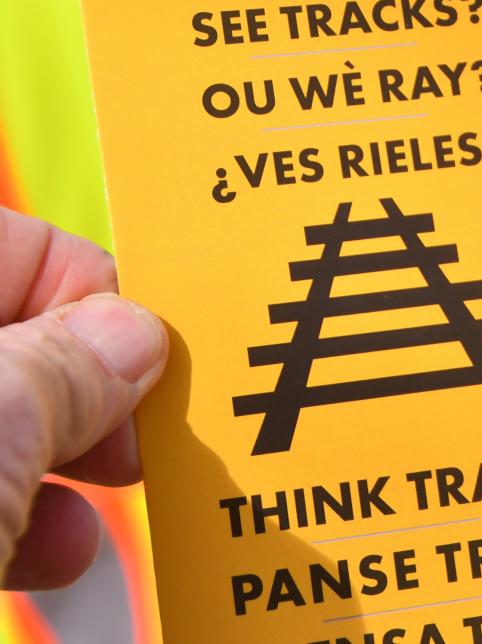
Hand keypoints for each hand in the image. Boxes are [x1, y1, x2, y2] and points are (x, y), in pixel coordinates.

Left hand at [0, 207, 166, 589]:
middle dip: (94, 388)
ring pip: (9, 416)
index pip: (16, 242)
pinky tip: (60, 550)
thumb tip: (136, 337)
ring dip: (74, 458)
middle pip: (23, 336)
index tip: (155, 356)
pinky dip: (27, 514)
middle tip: (143, 431)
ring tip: (114, 496)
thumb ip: (58, 372)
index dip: (94, 291)